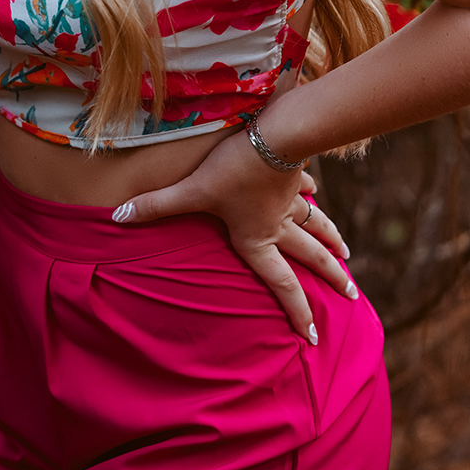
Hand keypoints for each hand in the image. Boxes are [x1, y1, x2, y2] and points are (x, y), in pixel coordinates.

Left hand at [111, 131, 356, 343]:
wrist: (275, 133)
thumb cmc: (234, 168)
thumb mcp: (193, 190)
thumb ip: (157, 205)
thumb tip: (118, 218)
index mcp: (258, 238)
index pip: (281, 284)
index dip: (297, 312)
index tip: (314, 336)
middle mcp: (280, 224)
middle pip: (310, 257)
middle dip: (330, 278)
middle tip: (351, 297)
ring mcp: (291, 198)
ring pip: (316, 225)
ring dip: (331, 241)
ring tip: (346, 255)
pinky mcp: (293, 171)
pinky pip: (305, 187)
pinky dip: (312, 192)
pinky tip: (315, 189)